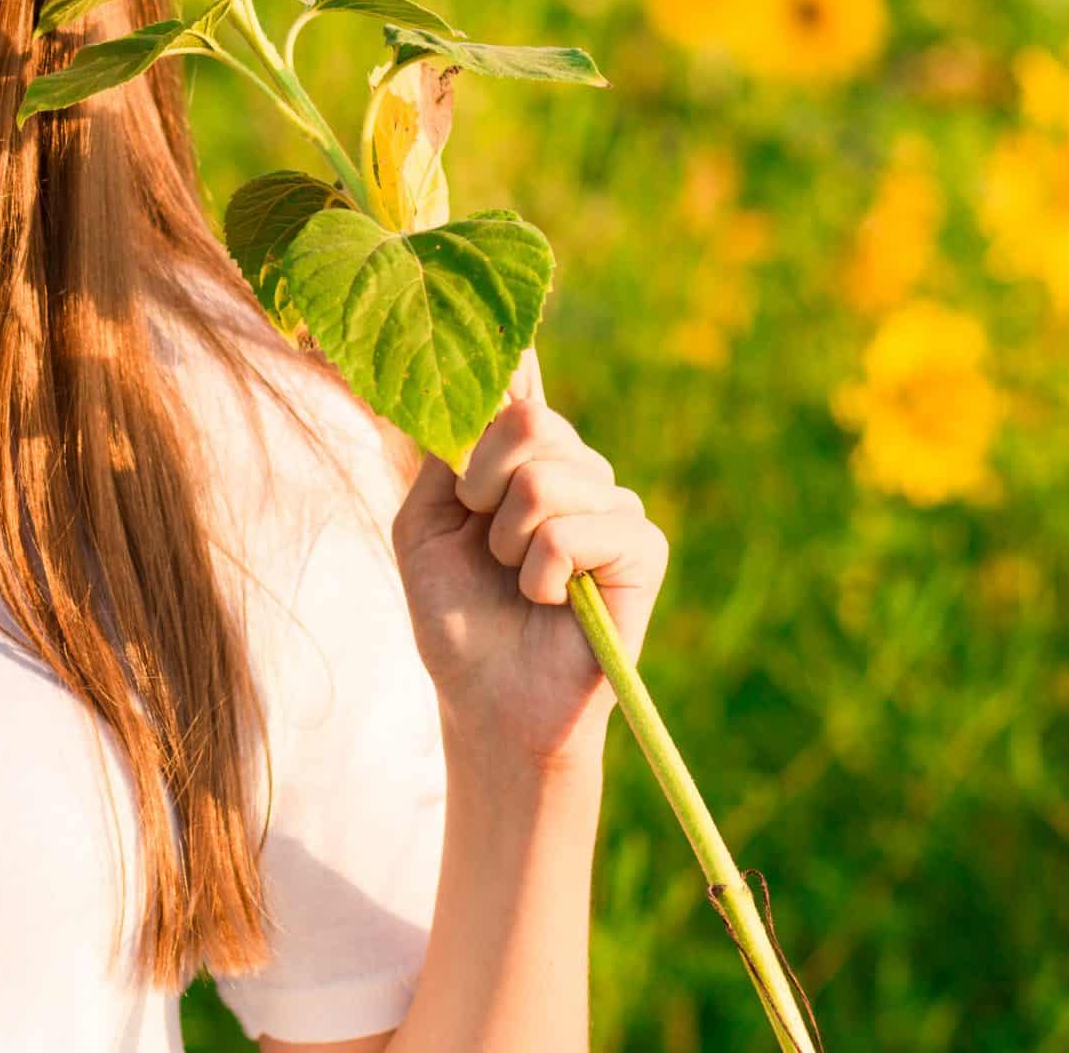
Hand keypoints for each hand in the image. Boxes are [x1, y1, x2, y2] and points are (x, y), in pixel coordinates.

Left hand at [392, 349, 668, 775]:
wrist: (486, 697)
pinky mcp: (643, 548)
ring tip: (517, 579)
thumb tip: (494, 373)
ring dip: (508, 542)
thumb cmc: (456, 613)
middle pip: (528, 422)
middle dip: (479, 486)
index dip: (495, 383)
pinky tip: (550, 600)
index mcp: (526, 457)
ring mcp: (614, 504)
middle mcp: (576, 468)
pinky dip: (541, 573)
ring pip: (547, 479)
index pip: (518, 388)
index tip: (465, 414)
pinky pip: (573, 532)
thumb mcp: (425, 521)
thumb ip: (450, 450)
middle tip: (484, 541)